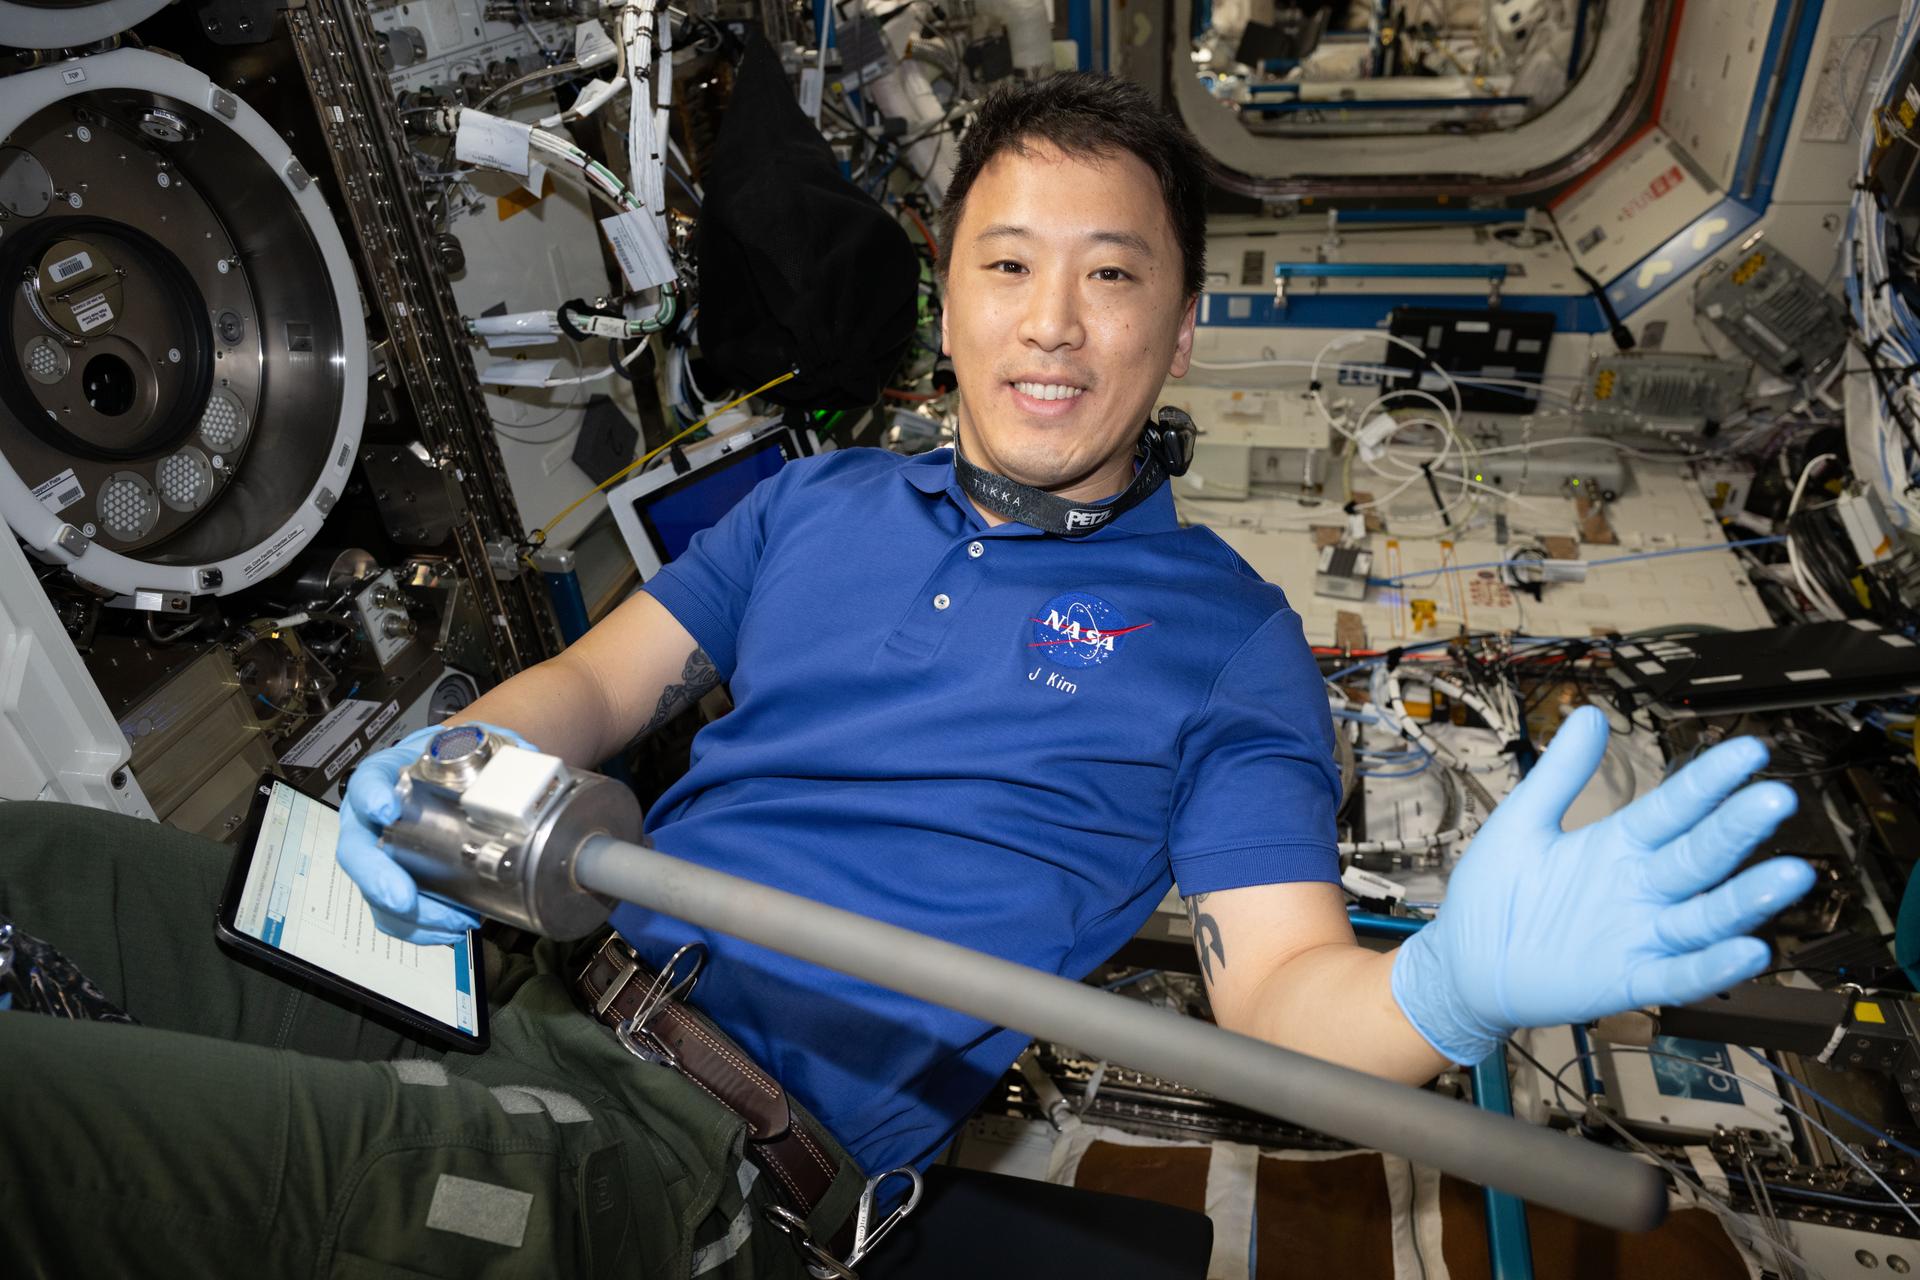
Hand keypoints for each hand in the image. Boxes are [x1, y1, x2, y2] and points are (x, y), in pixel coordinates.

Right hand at [337, 721, 533, 944]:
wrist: (448, 773)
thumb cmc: (448, 761)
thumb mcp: (467, 743)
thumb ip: (493, 747)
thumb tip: (527, 757)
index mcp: (385, 778)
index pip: (366, 783)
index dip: (371, 798)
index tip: (385, 809)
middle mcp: (371, 820)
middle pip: (358, 853)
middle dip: (379, 880)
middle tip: (404, 898)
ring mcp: (381, 855)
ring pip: (377, 894)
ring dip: (413, 916)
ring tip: (453, 921)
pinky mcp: (397, 882)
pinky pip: (398, 914)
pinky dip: (424, 928)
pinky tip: (455, 926)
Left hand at [1390, 705, 1815, 1063]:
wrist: (1464, 962)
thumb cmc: (1495, 895)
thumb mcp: (1522, 821)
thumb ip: (1560, 773)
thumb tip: (1588, 717)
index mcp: (1619, 844)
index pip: (1676, 806)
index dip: (1710, 781)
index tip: (1749, 752)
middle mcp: (1640, 887)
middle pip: (1699, 855)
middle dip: (1737, 829)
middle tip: (1776, 800)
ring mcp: (1639, 934)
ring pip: (1704, 915)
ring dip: (1746, 899)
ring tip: (1789, 875)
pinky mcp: (1627, 979)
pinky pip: (1679, 974)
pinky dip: (1712, 966)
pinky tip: (1747, 950)